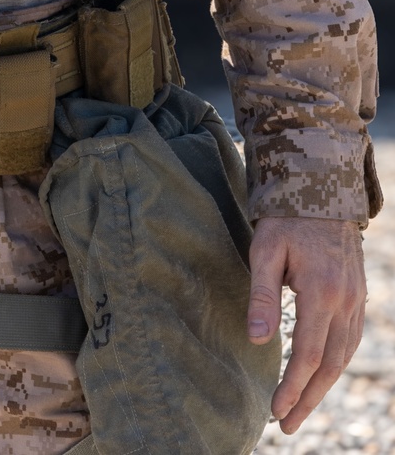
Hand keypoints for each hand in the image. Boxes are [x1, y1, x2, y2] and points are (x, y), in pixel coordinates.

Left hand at [248, 216, 365, 432]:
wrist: (321, 191)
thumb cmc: (285, 220)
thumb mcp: (265, 249)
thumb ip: (262, 294)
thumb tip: (256, 338)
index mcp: (321, 291)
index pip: (308, 353)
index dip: (293, 386)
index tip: (276, 409)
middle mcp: (345, 301)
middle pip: (330, 364)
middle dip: (308, 398)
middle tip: (287, 424)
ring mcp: (356, 299)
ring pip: (343, 356)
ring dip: (322, 386)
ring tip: (300, 409)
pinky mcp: (358, 297)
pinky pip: (350, 340)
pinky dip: (336, 364)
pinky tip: (320, 375)